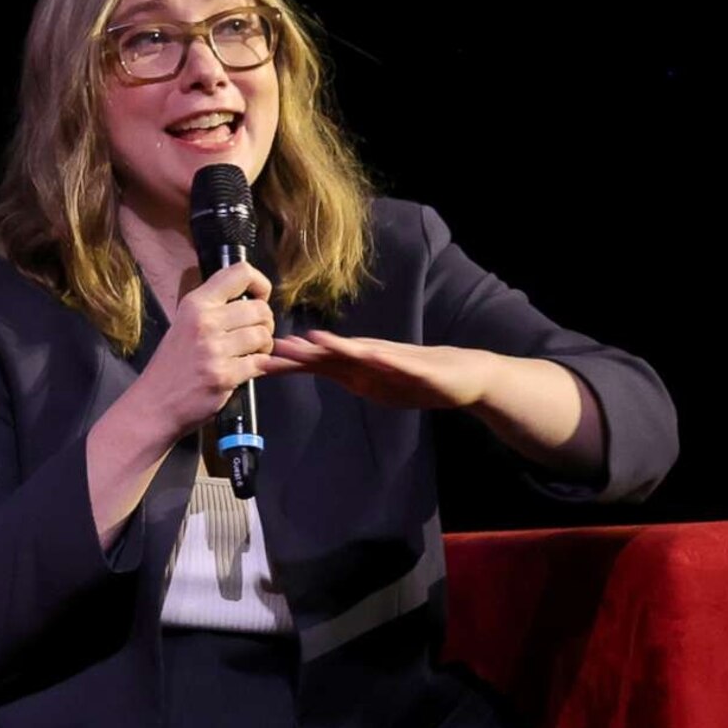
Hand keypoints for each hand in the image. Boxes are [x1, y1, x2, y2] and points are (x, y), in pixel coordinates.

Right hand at [137, 261, 287, 432]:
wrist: (153, 405)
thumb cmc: (171, 367)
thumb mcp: (184, 324)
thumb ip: (215, 309)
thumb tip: (255, 300)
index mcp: (195, 304)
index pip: (241, 272)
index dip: (260, 284)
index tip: (258, 299)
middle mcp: (204, 322)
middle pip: (260, 309)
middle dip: (265, 324)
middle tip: (253, 337)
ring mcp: (214, 349)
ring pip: (264, 336)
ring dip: (263, 348)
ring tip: (249, 355)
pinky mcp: (223, 375)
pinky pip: (260, 363)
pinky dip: (259, 368)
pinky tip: (244, 371)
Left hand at [268, 331, 503, 410]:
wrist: (466, 376)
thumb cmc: (421, 379)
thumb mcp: (379, 385)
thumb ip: (353, 376)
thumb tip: (324, 372)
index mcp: (360, 368)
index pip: (318, 366)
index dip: (291, 365)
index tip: (260, 363)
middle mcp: (371, 360)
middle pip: (332, 356)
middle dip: (302, 355)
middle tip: (272, 349)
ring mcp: (394, 362)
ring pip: (360, 354)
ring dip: (335, 348)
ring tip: (312, 342)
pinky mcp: (417, 368)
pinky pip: (396, 363)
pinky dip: (379, 358)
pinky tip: (365, 354)